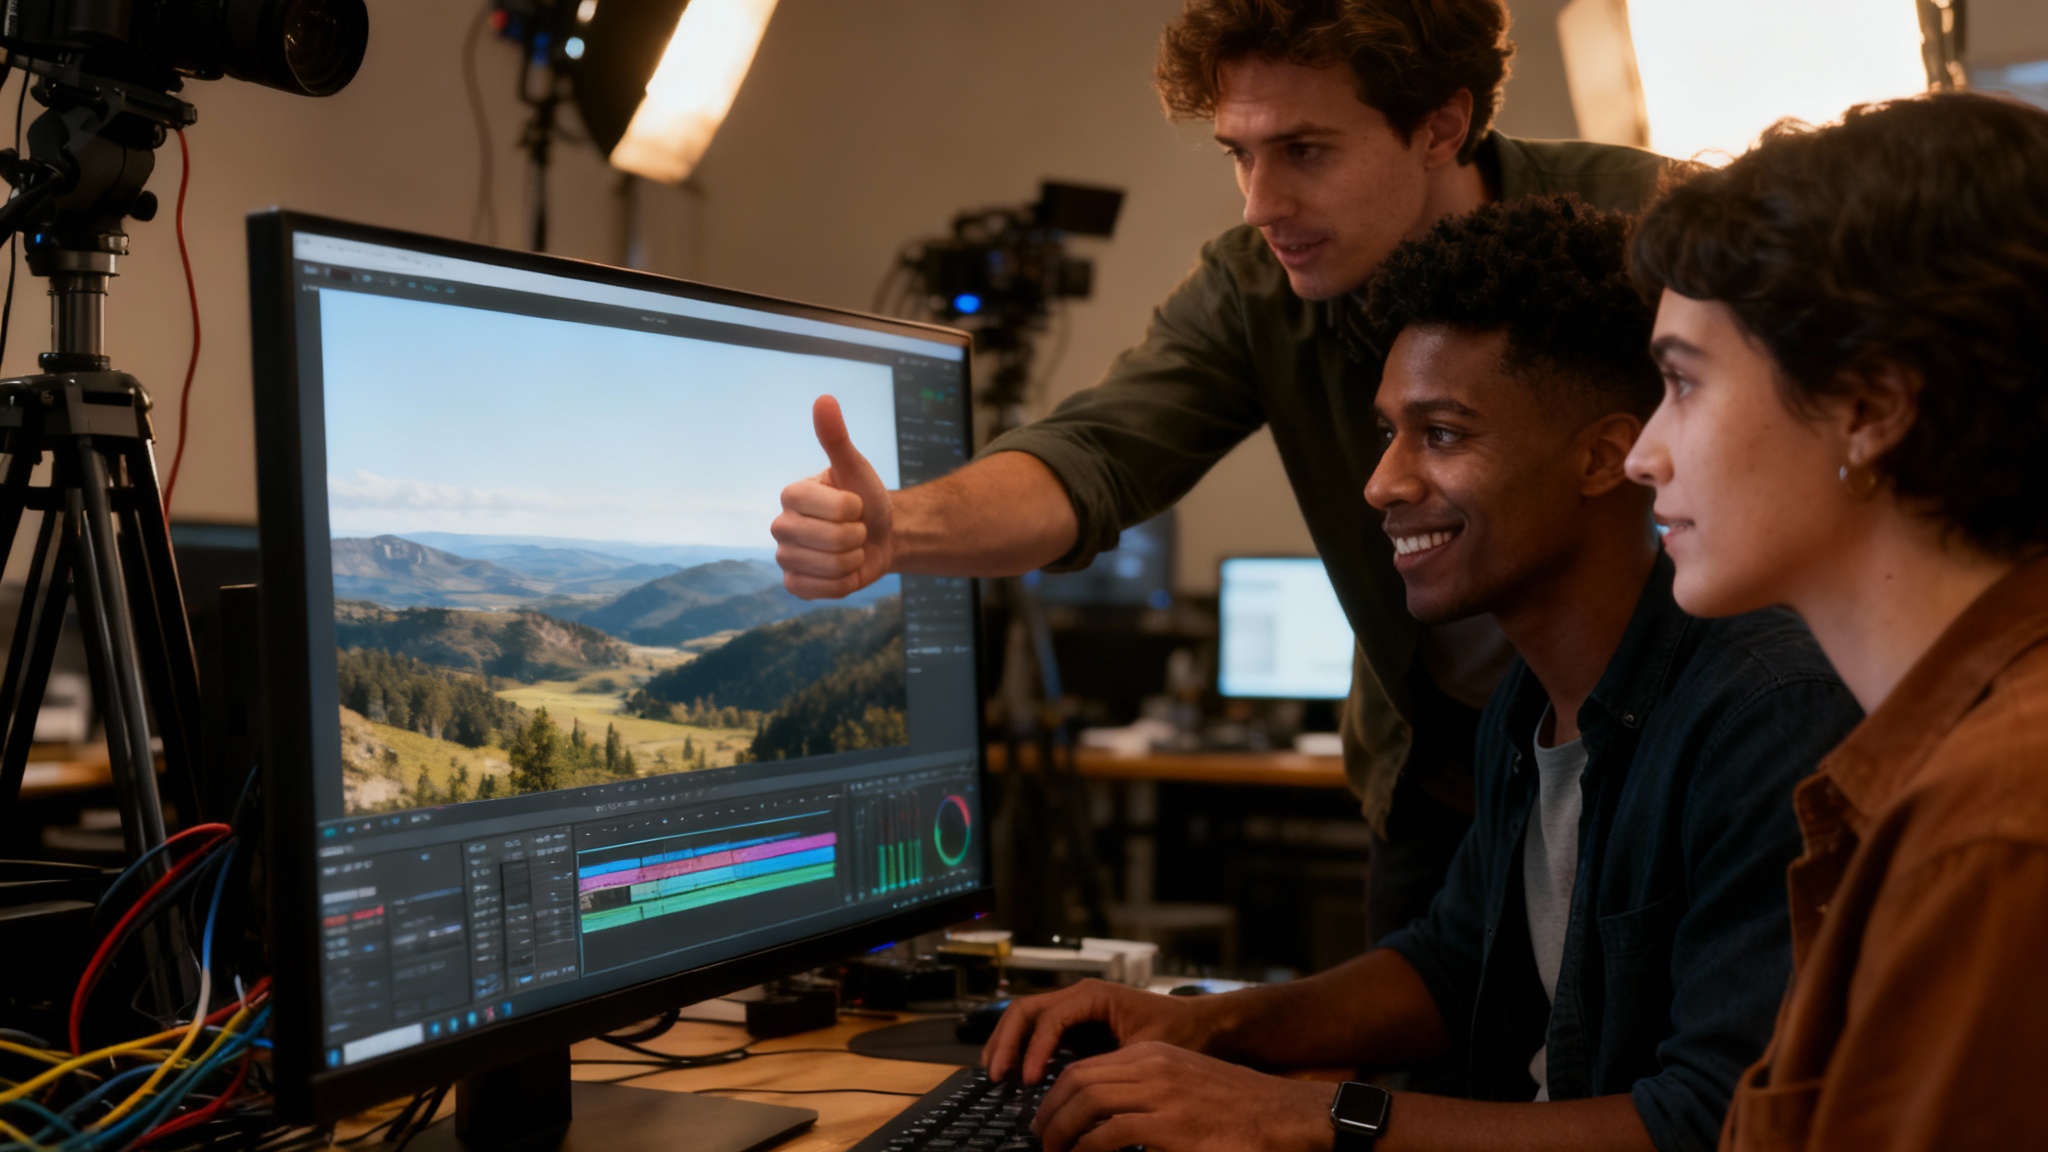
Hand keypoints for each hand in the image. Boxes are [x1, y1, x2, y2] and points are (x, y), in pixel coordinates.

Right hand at [772, 395, 894, 598]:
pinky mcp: (794, 584)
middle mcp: (781, 526)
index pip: (833, 508)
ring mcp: (785, 557)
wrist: (879, 536)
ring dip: (853, 559)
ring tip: (850, 548)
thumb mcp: (855, 467)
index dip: (855, 509)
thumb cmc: (866, 497)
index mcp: (791, 495)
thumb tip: (824, 398)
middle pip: (832, 541)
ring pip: (830, 567)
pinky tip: (842, 570)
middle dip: (857, 537)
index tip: (855, 504)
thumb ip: (836, 437)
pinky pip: (821, 591)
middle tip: (856, 529)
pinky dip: (843, 583)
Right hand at [983, 979, 1226, 1084]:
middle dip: (1006, 1041)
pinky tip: (1015, 1072)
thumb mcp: (1147, 1052)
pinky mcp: (1076, 1025)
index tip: (1028, 1080)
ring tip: (995, 1072)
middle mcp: (1080, 995)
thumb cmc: (1182, 1033)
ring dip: (1006, 1042)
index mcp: (1095, 995)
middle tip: (996, 1075)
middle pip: (1025, 1009)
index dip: (1034, 1050)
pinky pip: (1038, 1029)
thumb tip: (1080, 1092)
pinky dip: (1021, 1047)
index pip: (1050, 1018)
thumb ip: (1111, 1068)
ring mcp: (1075, 1008)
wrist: (1204, 1025)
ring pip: (1026, 1016)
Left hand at [1031, 1042, 1337, 1151]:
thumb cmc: (1238, 1108)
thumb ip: (1145, 1097)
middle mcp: (1152, 1067)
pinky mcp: (1172, 1126)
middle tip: (1042, 1140)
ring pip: (1088, 1102)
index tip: (1047, 1120)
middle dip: (1050, 1113)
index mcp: (1153, 1055)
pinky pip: (1110, 1134)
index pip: (1086, 1068)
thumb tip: (1104, 1123)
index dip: (1056, 1096)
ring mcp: (1162, 1095)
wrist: (1285, 1116)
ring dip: (1061, 1131)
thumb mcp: (1183, 1088)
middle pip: (1078, 1081)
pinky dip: (1087, 1149)